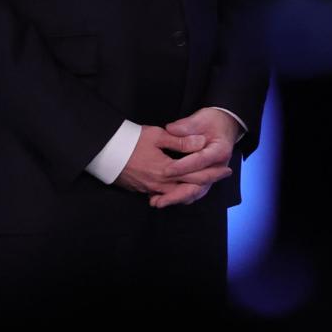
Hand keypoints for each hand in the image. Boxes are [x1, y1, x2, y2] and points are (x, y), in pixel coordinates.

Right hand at [115, 123, 234, 208]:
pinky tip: (182, 189)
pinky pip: (163, 195)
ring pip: (176, 194)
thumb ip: (181, 141)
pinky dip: (175, 194)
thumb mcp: (157, 136)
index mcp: (166, 170)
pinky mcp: (142, 190)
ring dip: (192, 190)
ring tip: (205, 184)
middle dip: (207, 182)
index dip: (212, 173)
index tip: (226, 169)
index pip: (195, 175)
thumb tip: (201, 142)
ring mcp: (150, 189)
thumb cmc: (131, 140)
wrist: (104, 151)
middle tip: (222, 175)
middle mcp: (160, 184)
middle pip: (189, 188)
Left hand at [154, 107, 242, 207]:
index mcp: (219, 150)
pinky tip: (164, 198)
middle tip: (158, 197)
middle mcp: (219, 166)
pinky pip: (194, 192)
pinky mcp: (206, 179)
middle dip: (177, 192)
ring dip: (177, 198)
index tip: (165, 171)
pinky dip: (180, 196)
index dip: (182, 167)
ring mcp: (213, 175)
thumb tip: (170, 129)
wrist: (225, 126)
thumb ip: (186, 125)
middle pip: (199, 183)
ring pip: (196, 192)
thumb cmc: (213, 121)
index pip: (200, 161)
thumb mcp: (201, 118)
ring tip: (157, 202)